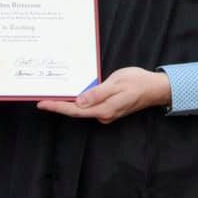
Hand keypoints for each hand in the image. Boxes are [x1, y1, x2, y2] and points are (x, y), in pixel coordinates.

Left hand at [36, 67, 170, 123]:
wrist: (155, 88)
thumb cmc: (137, 82)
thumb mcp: (117, 83)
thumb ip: (97, 93)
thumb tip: (79, 102)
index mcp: (104, 109)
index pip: (75, 110)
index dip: (57, 107)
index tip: (42, 104)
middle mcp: (103, 115)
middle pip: (76, 112)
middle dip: (59, 106)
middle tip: (41, 100)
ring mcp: (107, 113)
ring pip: (83, 110)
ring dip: (68, 104)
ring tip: (52, 98)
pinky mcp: (109, 109)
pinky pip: (90, 107)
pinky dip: (79, 103)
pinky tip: (73, 96)